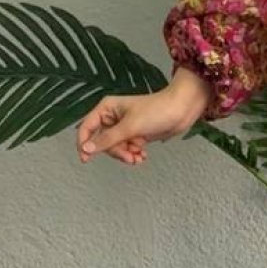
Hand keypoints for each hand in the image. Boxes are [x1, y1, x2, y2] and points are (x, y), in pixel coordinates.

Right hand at [75, 71, 211, 166]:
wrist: (182, 110)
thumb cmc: (157, 110)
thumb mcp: (130, 127)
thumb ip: (107, 140)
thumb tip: (87, 149)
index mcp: (107, 108)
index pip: (87, 127)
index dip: (84, 143)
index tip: (85, 159)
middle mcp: (113, 117)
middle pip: (102, 142)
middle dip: (115, 152)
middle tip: (128, 156)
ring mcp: (125, 127)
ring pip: (116, 148)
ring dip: (126, 155)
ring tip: (138, 157)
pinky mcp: (136, 134)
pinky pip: (127, 149)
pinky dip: (134, 154)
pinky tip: (142, 156)